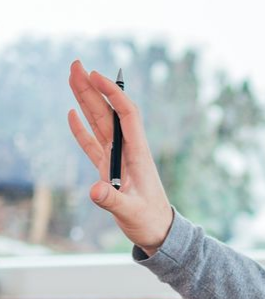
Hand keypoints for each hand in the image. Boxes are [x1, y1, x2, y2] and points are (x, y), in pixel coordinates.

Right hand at [67, 60, 174, 253]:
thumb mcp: (131, 212)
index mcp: (137, 155)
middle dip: (93, 88)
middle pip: (108, 113)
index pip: (126, 115)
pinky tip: (71, 114)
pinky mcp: (108, 170)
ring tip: (72, 78)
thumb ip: (112, 201)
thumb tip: (95, 190)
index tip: (96, 75)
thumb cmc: (151, 222)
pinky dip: (81, 129)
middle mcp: (127, 152)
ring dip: (85, 101)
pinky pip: (93, 144)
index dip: (112, 94)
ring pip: (99, 123)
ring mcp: (117, 159)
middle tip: (76, 64)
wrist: (159, 233)